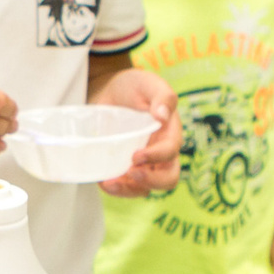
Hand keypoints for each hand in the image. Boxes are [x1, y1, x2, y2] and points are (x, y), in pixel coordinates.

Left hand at [92, 68, 180, 195]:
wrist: (108, 91)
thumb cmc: (133, 86)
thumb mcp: (149, 83)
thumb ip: (162, 96)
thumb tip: (162, 116)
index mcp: (170, 134)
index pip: (170, 153)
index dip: (157, 157)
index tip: (137, 155)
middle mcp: (160, 153)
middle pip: (167, 179)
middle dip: (151, 181)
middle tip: (131, 172)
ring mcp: (143, 164)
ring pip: (145, 188)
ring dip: (129, 190)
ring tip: (110, 183)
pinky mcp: (124, 168)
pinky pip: (125, 187)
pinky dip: (115, 188)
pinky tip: (103, 181)